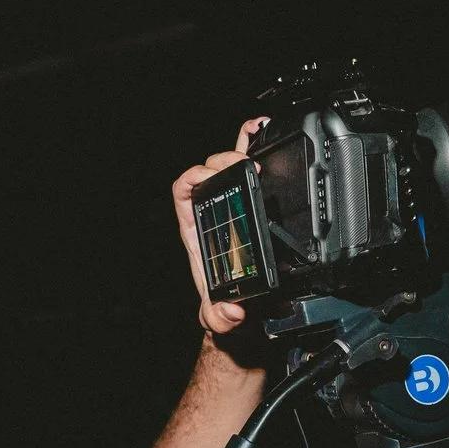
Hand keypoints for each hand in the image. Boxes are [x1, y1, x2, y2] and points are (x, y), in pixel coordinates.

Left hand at [173, 117, 266, 336]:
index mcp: (196, 230)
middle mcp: (211, 213)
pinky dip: (255, 146)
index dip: (192, 177)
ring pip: (230, 165)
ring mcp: (233, 205)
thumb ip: (219, 317)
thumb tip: (231, 309)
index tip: (210, 175)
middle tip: (247, 165)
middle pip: (209, 172)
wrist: (241, 309)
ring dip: (240, 146)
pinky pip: (251, 169)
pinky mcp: (254, 203)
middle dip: (225, 160)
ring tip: (258, 132)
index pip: (183, 192)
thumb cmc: (223, 307)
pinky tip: (264, 130)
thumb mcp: (217, 317)